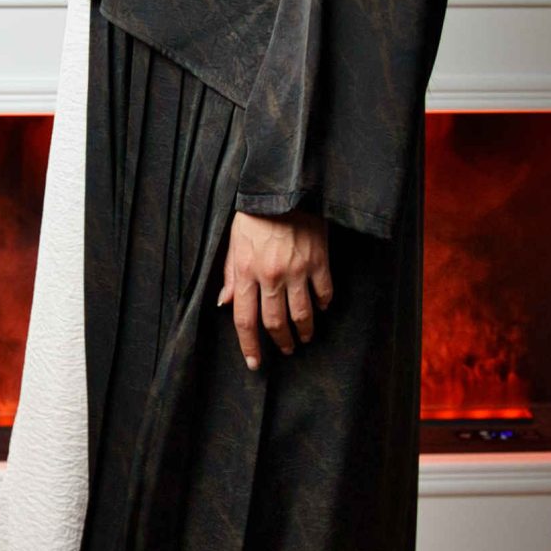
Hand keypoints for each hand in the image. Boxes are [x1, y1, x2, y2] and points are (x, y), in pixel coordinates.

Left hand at [217, 206, 333, 369]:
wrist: (284, 186)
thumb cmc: (255, 214)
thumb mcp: (234, 241)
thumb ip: (230, 274)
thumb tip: (225, 303)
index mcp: (247, 272)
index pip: (245, 320)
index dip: (249, 346)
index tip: (254, 363)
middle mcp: (271, 276)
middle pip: (275, 322)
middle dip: (280, 342)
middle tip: (285, 350)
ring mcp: (297, 270)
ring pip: (302, 314)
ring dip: (303, 331)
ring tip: (304, 338)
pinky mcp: (319, 261)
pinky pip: (324, 292)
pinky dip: (324, 304)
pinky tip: (322, 308)